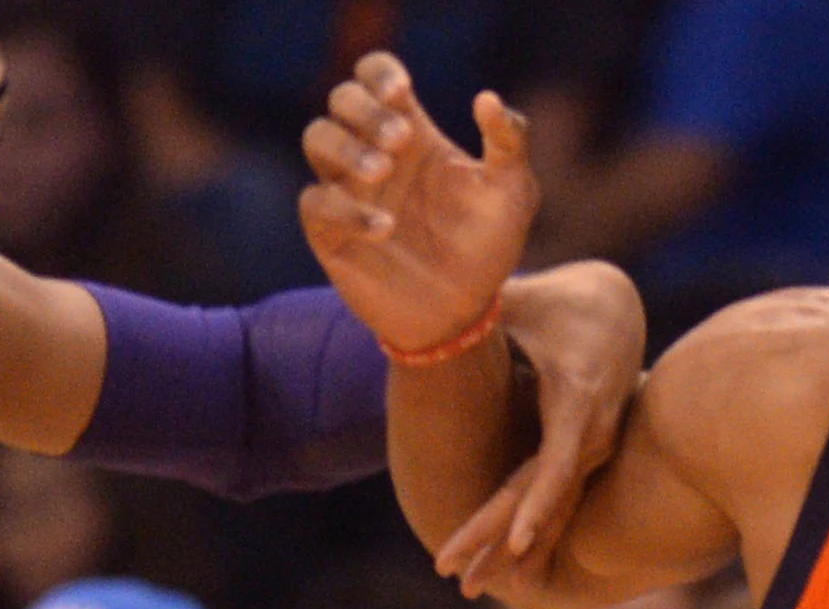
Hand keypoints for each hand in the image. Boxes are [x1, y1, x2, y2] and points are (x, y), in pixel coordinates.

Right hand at [300, 55, 538, 361]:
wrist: (464, 314)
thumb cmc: (487, 247)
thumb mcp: (513, 193)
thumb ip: (509, 143)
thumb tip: (487, 99)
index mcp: (412, 131)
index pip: (375, 76)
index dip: (379, 74)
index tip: (402, 93)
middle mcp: (374, 153)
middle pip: (342, 100)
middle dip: (366, 110)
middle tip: (402, 141)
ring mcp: (348, 190)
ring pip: (317, 138)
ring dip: (346, 147)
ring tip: (384, 171)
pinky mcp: (330, 232)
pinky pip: (316, 202)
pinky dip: (346, 209)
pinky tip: (386, 229)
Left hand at [445, 261, 645, 599]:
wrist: (613, 306)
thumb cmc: (561, 302)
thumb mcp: (519, 301)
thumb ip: (477, 307)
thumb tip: (427, 295)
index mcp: (576, 401)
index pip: (555, 465)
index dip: (535, 506)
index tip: (516, 543)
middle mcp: (590, 435)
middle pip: (544, 501)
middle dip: (499, 545)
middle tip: (459, 583)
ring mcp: (592, 450)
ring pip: (551, 511)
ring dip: (509, 552)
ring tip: (469, 589)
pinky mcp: (585, 457)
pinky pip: (557, 503)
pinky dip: (532, 535)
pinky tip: (512, 575)